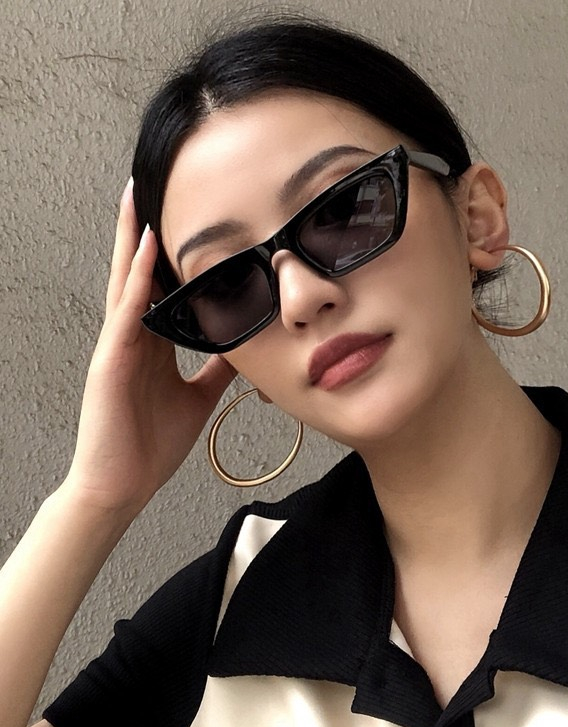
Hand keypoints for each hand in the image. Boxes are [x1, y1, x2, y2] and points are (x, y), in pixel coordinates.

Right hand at [62, 180, 234, 516]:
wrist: (124, 485)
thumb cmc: (152, 442)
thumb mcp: (198, 396)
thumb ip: (216, 367)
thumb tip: (241, 345)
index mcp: (151, 343)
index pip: (159, 286)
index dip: (167, 252)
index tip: (181, 217)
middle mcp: (131, 337)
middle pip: (137, 273)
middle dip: (143, 230)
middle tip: (150, 184)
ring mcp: (117, 347)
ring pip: (125, 283)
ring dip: (133, 239)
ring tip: (138, 197)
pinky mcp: (109, 363)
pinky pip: (124, 314)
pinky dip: (135, 281)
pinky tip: (143, 252)